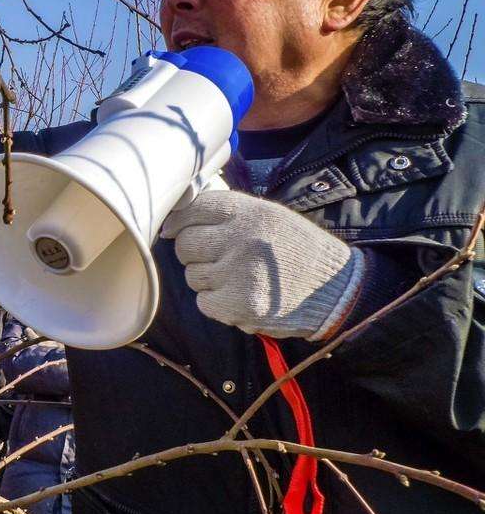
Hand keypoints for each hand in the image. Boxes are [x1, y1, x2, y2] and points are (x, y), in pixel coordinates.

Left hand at [161, 189, 365, 339]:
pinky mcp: (240, 305)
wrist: (338, 291)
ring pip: (193, 275)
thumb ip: (229, 214)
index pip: (195, 208)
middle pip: (186, 244)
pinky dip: (217, 303)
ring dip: (208, 279)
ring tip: (239, 278)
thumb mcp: (272, 217)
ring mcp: (240, 273)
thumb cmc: (299, 252)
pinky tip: (241, 297)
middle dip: (194, 253)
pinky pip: (204, 302)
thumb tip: (174, 221)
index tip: (174, 229)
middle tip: (218, 258)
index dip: (180, 220)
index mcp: (251, 212)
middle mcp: (243, 239)